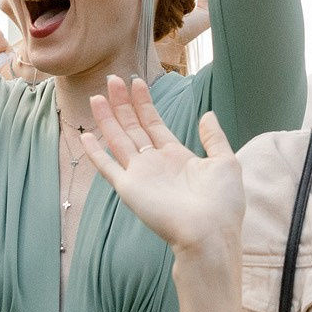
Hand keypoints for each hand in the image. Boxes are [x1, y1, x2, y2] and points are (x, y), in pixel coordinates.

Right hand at [80, 76, 244, 255]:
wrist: (210, 233)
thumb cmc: (222, 203)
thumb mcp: (225, 162)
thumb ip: (214, 138)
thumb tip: (207, 114)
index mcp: (176, 157)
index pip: (154, 124)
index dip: (144, 103)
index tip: (136, 82)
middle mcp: (155, 164)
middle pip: (133, 127)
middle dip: (123, 103)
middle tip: (113, 79)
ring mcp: (140, 175)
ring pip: (118, 140)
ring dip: (107, 119)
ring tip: (97, 96)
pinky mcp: (129, 188)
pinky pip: (108, 167)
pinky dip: (95, 153)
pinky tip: (85, 135)